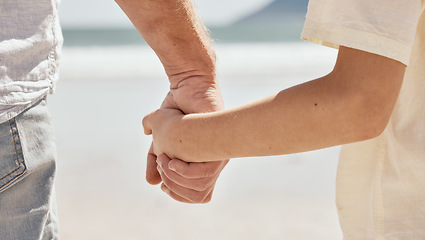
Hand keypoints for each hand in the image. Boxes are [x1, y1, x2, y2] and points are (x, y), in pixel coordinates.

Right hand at [145, 77, 227, 202]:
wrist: (187, 86)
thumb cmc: (175, 109)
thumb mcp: (159, 138)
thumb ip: (154, 160)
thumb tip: (152, 182)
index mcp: (202, 163)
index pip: (198, 195)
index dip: (179, 195)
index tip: (163, 185)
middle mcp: (213, 161)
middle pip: (200, 196)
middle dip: (174, 187)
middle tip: (161, 166)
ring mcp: (218, 154)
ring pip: (201, 186)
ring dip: (175, 178)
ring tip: (163, 159)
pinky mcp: (220, 145)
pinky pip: (205, 172)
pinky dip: (185, 171)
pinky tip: (171, 160)